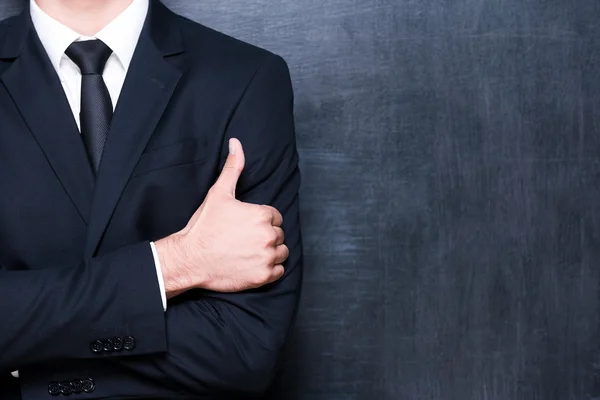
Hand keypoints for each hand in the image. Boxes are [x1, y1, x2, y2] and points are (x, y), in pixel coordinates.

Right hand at [156, 138, 287, 295]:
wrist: (190, 258)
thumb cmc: (204, 227)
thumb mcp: (219, 194)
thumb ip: (233, 168)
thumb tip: (236, 143)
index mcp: (262, 215)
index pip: (274, 217)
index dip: (260, 221)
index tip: (244, 227)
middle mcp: (268, 236)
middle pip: (278, 234)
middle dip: (264, 236)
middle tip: (243, 240)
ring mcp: (267, 257)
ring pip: (282, 252)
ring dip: (270, 252)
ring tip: (248, 252)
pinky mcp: (263, 276)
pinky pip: (279, 271)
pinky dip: (269, 270)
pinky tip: (252, 264)